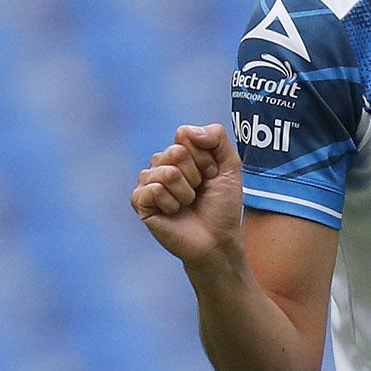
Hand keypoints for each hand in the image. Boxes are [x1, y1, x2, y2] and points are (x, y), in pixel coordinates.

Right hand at [132, 124, 243, 267]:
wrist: (218, 240)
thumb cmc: (223, 206)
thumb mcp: (231, 166)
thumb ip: (217, 137)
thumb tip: (184, 131)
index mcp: (180, 153)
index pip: (185, 136)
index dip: (205, 158)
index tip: (212, 175)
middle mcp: (161, 164)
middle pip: (176, 153)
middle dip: (196, 175)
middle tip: (199, 192)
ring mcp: (148, 182)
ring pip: (166, 172)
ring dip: (185, 192)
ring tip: (187, 204)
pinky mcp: (140, 202)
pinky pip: (154, 190)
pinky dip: (171, 203)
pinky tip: (173, 212)